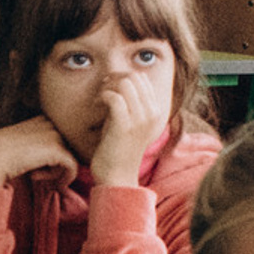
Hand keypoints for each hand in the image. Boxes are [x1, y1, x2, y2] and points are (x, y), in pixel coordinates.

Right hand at [0, 116, 78, 192]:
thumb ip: (36, 145)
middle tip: (37, 174)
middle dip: (57, 163)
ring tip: (36, 176)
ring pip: (71, 156)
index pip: (61, 137)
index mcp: (40, 119)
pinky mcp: (56, 149)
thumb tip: (53, 159)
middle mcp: (49, 123)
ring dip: (56, 171)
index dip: (54, 154)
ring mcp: (54, 134)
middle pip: (69, 147)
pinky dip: (61, 178)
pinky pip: (72, 166)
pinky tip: (38, 178)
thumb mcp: (19, 145)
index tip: (37, 166)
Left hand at [90, 64, 174, 189]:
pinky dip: (103, 96)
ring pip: (125, 83)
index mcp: (156, 111)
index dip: (123, 78)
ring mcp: (140, 119)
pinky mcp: (125, 126)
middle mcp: (152, 113)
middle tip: (103, 91)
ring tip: (100, 98)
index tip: (110, 88)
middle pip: (134, 77)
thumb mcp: (131, 122)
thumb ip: (132, 103)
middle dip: (115, 79)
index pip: (142, 78)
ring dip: (108, 87)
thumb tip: (120, 80)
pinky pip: (115, 97)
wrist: (118, 176)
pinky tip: (97, 104)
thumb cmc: (119, 149)